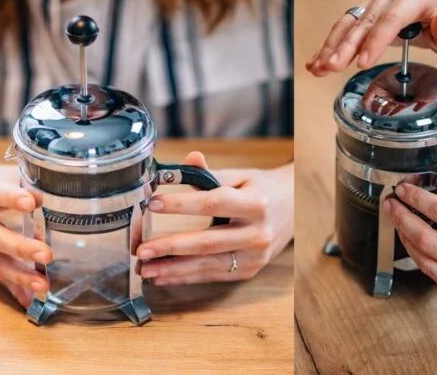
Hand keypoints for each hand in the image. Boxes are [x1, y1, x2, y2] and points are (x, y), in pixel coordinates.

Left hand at [137, 152, 293, 284]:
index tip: (152, 204)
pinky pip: (213, 275)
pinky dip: (186, 276)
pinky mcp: (250, 270)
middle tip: (142, 249)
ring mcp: (255, 256)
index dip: (181, 205)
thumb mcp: (242, 177)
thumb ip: (210, 173)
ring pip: (208, 264)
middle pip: (208, 242)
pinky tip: (164, 274)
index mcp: (256, 204)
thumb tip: (186, 160)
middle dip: (171, 247)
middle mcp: (258, 232)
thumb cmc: (262, 191)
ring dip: (173, 268)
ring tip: (146, 267)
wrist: (294, 211)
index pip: (213, 204)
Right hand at [305, 0, 436, 75]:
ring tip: (318, 68)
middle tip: (331, 67)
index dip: (375, 40)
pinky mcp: (368, 13)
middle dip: (346, 46)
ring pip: (350, 24)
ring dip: (332, 47)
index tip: (362, 62)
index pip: (392, 17)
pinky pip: (347, 29)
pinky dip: (332, 46)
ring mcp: (378, 1)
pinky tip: (316, 62)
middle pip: (366, 21)